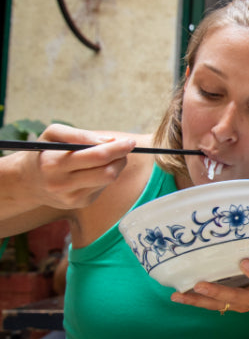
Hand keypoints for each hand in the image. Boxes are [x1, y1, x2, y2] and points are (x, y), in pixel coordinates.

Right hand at [20, 124, 135, 209]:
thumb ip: (80, 134)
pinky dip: (105, 175)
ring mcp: (72, 197)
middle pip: (107, 172)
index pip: (97, 156)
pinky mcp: (80, 204)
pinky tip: (96, 169)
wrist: (27, 181)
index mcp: (54, 164)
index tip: (130, 141)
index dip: (117, 148)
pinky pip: (103, 187)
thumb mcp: (53, 134)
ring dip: (117, 166)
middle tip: (125, 146)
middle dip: (121, 157)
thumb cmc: (44, 152)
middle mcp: (62, 184)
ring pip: (108, 180)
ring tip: (112, 156)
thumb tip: (109, 141)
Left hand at [171, 223, 248, 313]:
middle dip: (216, 292)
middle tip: (199, 285)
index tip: (244, 262)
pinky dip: (193, 301)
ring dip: (196, 301)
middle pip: (233, 296)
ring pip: (216, 305)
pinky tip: (177, 296)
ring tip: (177, 296)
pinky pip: (209, 306)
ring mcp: (237, 305)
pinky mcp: (227, 306)